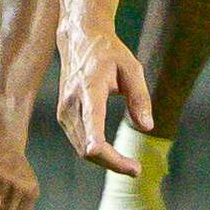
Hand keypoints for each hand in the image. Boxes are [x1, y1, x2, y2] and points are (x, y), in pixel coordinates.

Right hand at [59, 24, 154, 172]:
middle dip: (112, 163)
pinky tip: (112, 155)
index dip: (104, 150)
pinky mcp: (63, 116)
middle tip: (136, 170)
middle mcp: (71, 104)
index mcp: (89, 89)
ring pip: (81, 149)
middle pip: (87, 146)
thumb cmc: (109, 53)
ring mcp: (63, 112)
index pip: (93, 125)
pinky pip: (78, 142)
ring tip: (129, 165)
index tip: (123, 165)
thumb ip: (140, 98)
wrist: (79, 40)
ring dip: (104, 161)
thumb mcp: (132, 68)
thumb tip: (147, 127)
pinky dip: (95, 152)